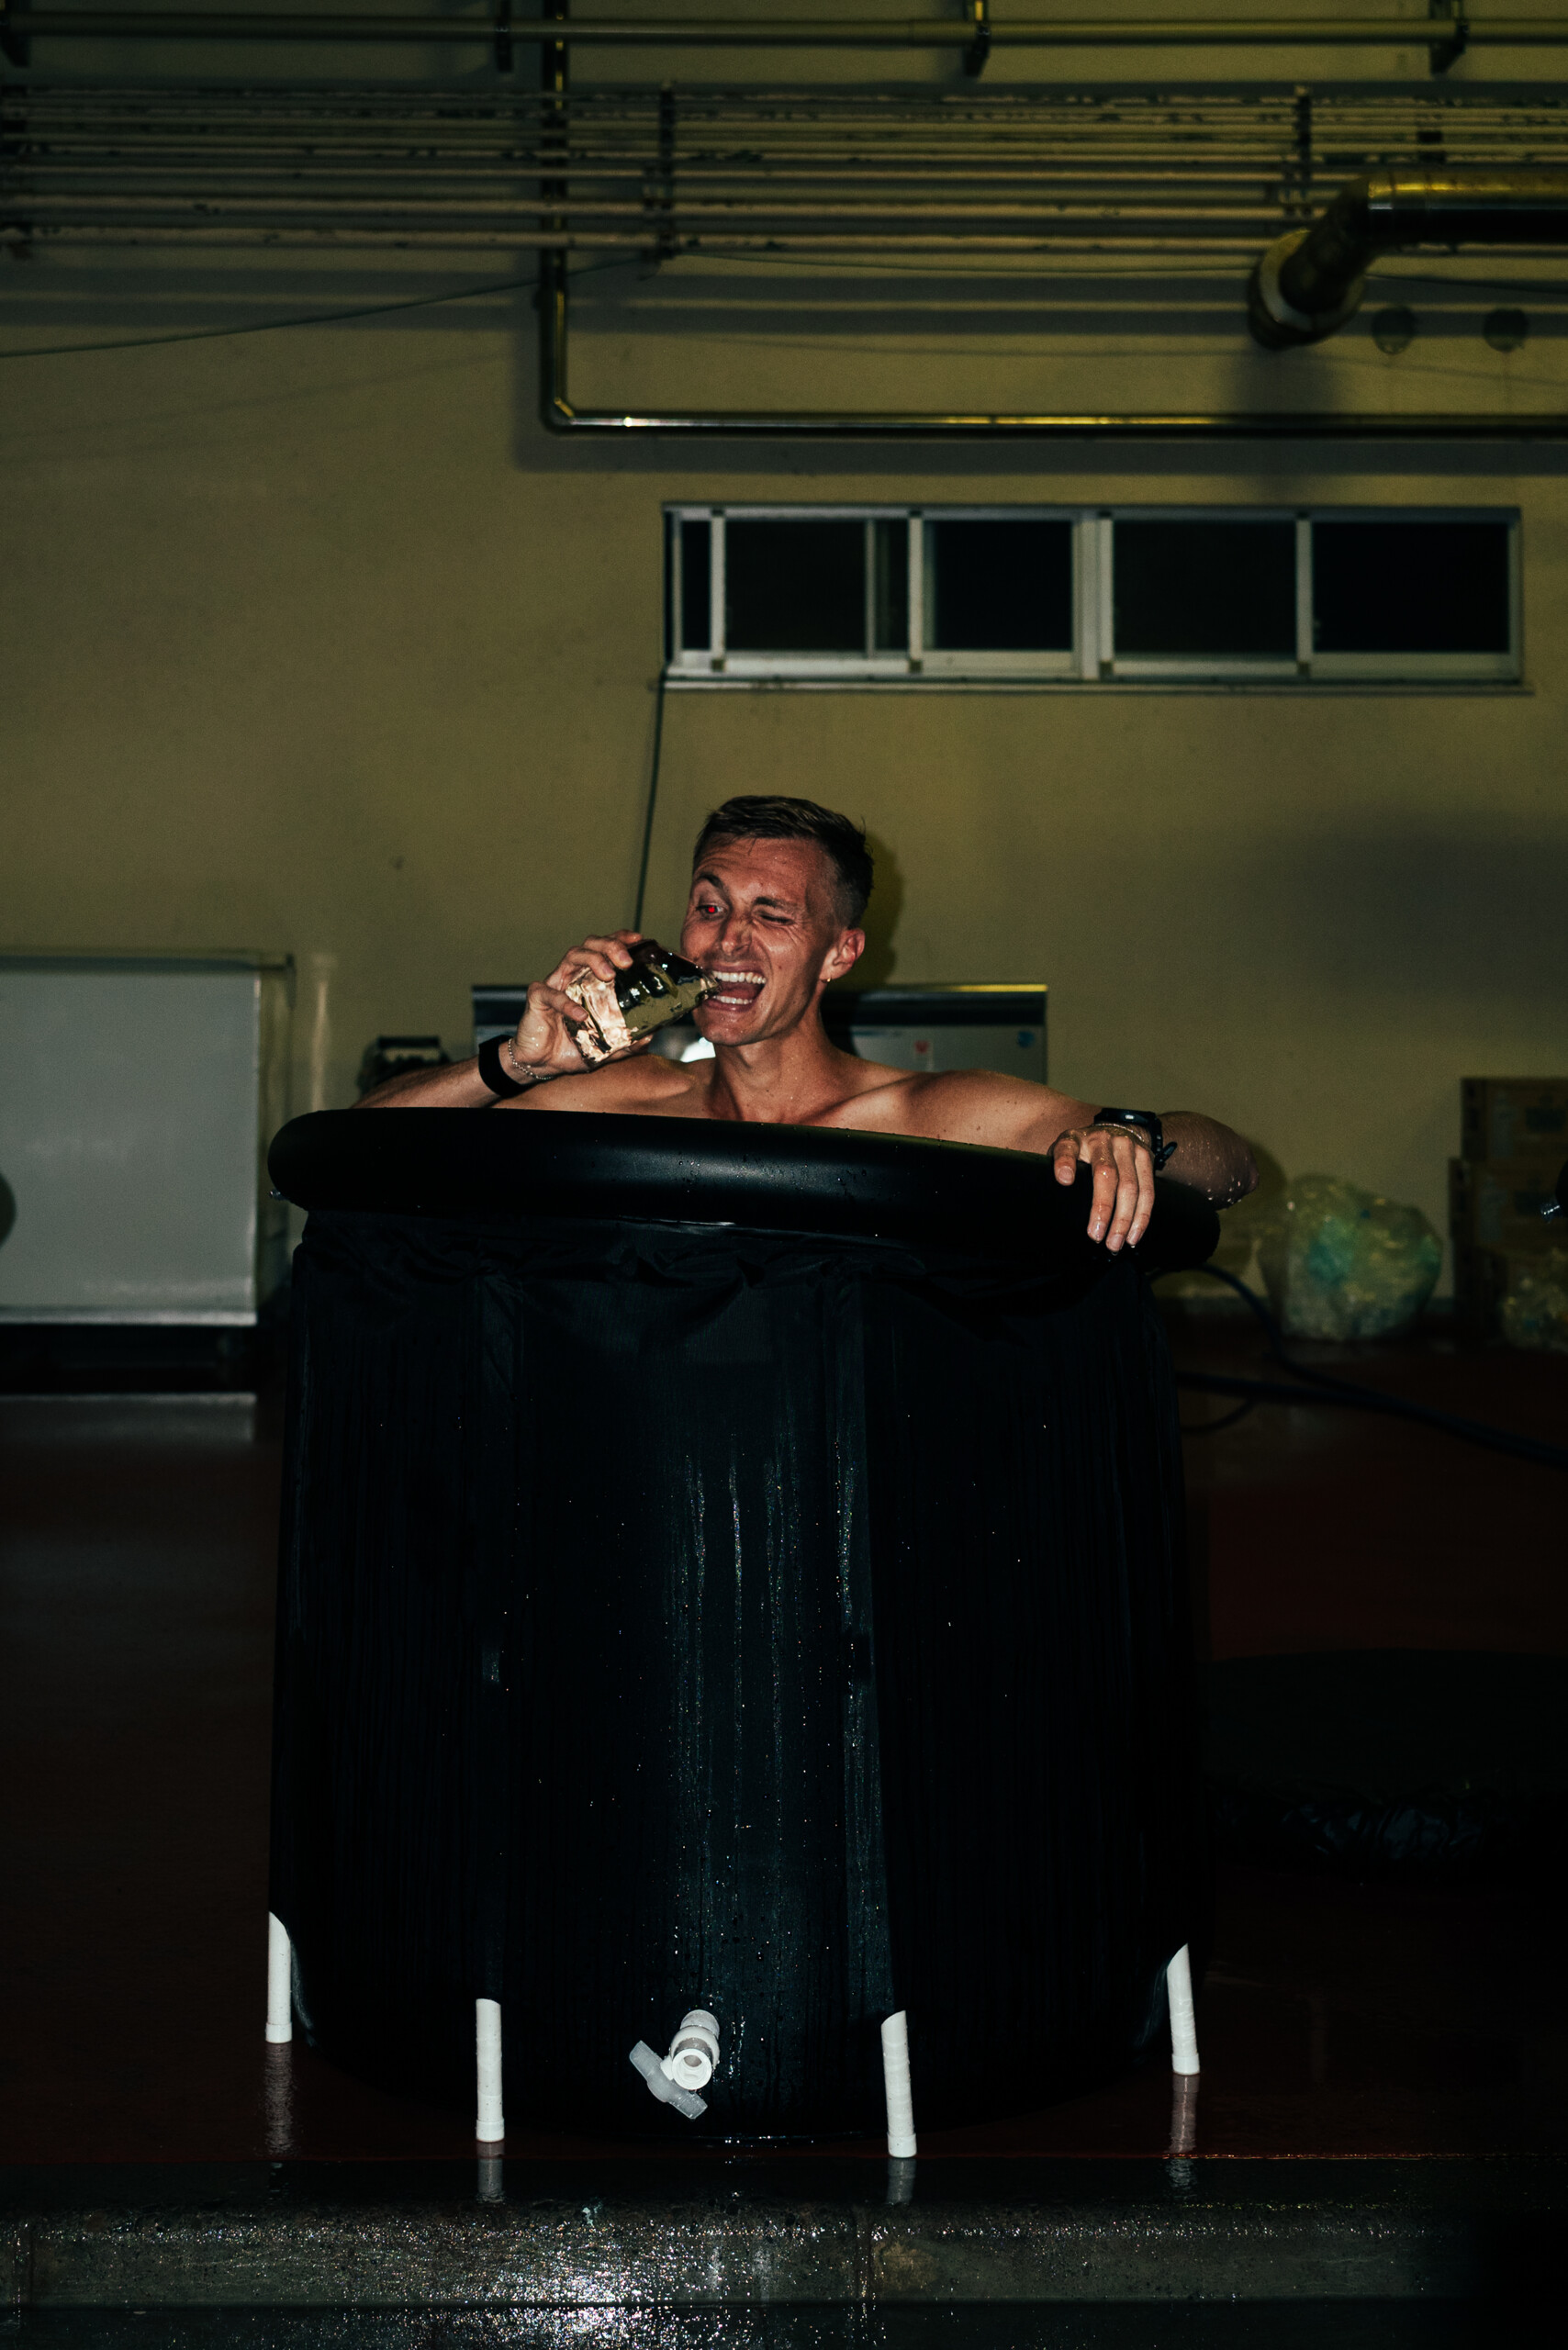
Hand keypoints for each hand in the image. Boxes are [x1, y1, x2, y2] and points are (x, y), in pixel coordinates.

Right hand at [511, 930, 650, 1077]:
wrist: (542, 1063)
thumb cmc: (572, 1047)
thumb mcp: (607, 1046)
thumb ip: (628, 1041)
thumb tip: (650, 1036)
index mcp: (590, 980)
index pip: (605, 949)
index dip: (621, 939)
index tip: (639, 940)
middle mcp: (573, 976)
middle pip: (590, 945)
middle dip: (610, 946)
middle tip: (626, 962)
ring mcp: (555, 984)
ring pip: (572, 956)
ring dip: (593, 960)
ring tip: (609, 976)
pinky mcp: (538, 998)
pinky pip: (550, 993)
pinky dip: (566, 1002)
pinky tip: (580, 1015)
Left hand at [1051, 1125, 1154, 1252]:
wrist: (1116, 1129)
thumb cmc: (1083, 1151)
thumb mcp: (1065, 1154)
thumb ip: (1058, 1172)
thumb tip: (1050, 1209)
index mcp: (1075, 1139)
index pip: (1066, 1148)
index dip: (1065, 1163)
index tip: (1064, 1180)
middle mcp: (1102, 1139)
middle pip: (1107, 1174)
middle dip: (1103, 1208)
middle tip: (1096, 1235)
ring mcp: (1127, 1146)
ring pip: (1130, 1186)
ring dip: (1124, 1219)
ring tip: (1115, 1242)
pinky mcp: (1145, 1156)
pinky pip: (1147, 1190)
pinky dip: (1142, 1216)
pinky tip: (1133, 1234)